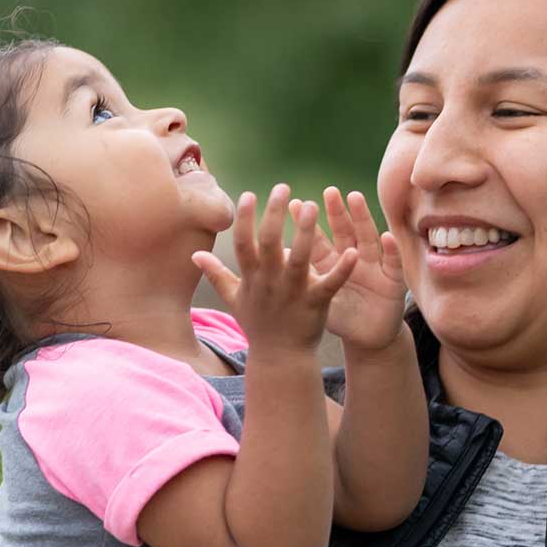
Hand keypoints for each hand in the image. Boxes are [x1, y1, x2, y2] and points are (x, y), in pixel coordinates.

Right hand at [192, 183, 358, 354]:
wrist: (280, 359)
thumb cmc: (258, 326)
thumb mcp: (234, 300)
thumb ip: (217, 275)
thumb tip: (194, 254)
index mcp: (252, 278)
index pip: (244, 244)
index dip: (246, 219)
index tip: (250, 193)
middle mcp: (270, 282)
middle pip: (268, 243)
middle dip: (274, 214)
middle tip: (283, 187)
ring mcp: (293, 293)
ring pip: (298, 258)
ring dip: (304, 231)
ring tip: (313, 205)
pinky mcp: (316, 303)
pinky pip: (330, 283)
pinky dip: (342, 268)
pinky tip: (352, 251)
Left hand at [301, 186, 407, 352]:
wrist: (368, 339)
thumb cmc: (340, 319)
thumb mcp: (316, 298)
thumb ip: (299, 279)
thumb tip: (271, 260)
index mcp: (331, 265)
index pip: (318, 240)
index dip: (308, 223)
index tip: (296, 203)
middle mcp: (353, 260)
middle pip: (344, 232)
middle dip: (337, 212)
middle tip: (328, 192)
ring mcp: (374, 269)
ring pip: (368, 239)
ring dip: (362, 219)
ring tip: (355, 198)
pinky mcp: (393, 283)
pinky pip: (392, 264)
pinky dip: (391, 251)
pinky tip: (386, 237)